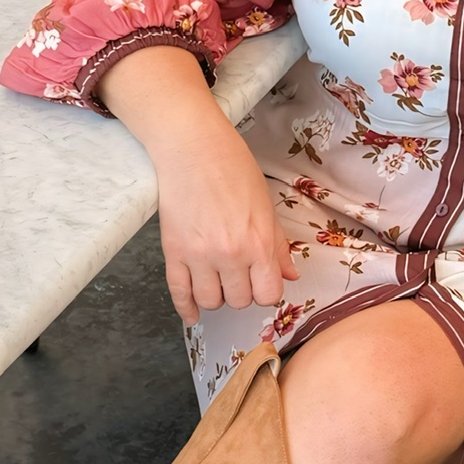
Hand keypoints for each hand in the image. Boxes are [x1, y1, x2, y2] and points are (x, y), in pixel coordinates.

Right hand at [151, 115, 298, 324]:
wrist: (193, 149)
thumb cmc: (234, 170)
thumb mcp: (266, 206)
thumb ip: (278, 246)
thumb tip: (290, 276)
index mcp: (258, 244)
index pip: (267, 294)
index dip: (265, 291)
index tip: (261, 282)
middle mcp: (230, 256)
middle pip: (239, 301)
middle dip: (241, 292)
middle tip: (238, 275)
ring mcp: (199, 256)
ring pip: (210, 301)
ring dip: (216, 296)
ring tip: (217, 281)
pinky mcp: (173, 252)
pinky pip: (179, 293)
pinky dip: (186, 308)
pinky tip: (192, 314)